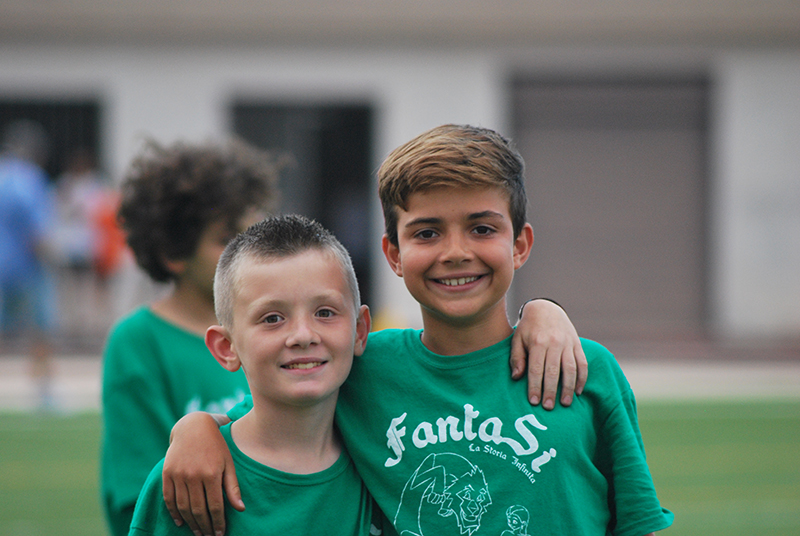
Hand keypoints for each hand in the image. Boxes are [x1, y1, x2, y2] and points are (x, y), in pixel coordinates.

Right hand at [162, 412, 241, 535]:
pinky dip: (174, 512)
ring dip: (190, 523)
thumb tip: (240, 509)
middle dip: (205, 527)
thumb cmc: (216, 446)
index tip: (220, 533)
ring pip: (183, 507)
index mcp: (211, 473)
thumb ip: (233, 487)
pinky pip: (169, 498)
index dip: (218, 522)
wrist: (193, 427)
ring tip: (198, 532)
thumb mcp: (228, 463)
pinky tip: (180, 522)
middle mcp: (193, 475)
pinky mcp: (167, 473)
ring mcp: (178, 475)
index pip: (215, 506)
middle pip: (198, 510)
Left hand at [510, 299, 586, 408]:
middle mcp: (554, 343)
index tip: (533, 401)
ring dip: (568, 387)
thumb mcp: (517, 338)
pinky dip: (582, 378)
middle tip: (548, 407)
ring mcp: (568, 344)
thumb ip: (516, 358)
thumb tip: (517, 377)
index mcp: (538, 342)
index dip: (535, 386)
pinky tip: (578, 391)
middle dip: (551, 391)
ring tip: (565, 403)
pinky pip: (582, 363)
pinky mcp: (577, 344)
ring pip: (570, 368)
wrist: (546, 308)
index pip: (536, 369)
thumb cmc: (528, 327)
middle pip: (553, 371)